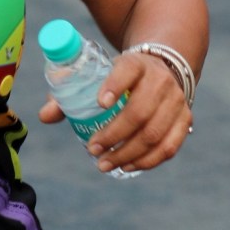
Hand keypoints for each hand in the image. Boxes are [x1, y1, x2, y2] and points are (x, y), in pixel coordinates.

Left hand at [38, 52, 192, 174]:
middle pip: (139, 111)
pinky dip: (147, 161)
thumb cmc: (117, 75)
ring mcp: (176, 101)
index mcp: (135, 62)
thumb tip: (44, 116)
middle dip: (114, 134)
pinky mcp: (185, 120)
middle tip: (92, 149)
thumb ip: (69, 92)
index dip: (114, 86)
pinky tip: (127, 166)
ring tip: (104, 163)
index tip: (99, 104)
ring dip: (128, 153)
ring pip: (154, 133)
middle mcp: (160, 80)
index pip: (126, 71)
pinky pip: (169, 147)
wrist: (159, 68)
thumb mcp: (97, 73)